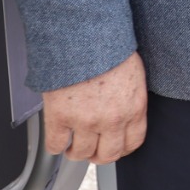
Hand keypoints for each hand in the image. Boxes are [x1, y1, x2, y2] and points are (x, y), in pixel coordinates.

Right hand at [42, 51, 146, 165]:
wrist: (83, 34)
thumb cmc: (107, 46)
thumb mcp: (132, 73)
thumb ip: (129, 98)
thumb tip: (123, 110)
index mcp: (134, 107)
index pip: (133, 143)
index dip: (121, 148)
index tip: (113, 146)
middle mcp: (112, 119)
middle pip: (107, 155)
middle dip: (98, 155)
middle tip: (91, 149)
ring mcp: (86, 121)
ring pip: (81, 154)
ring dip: (76, 152)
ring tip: (72, 144)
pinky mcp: (61, 117)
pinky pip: (56, 145)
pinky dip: (56, 145)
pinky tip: (58, 137)